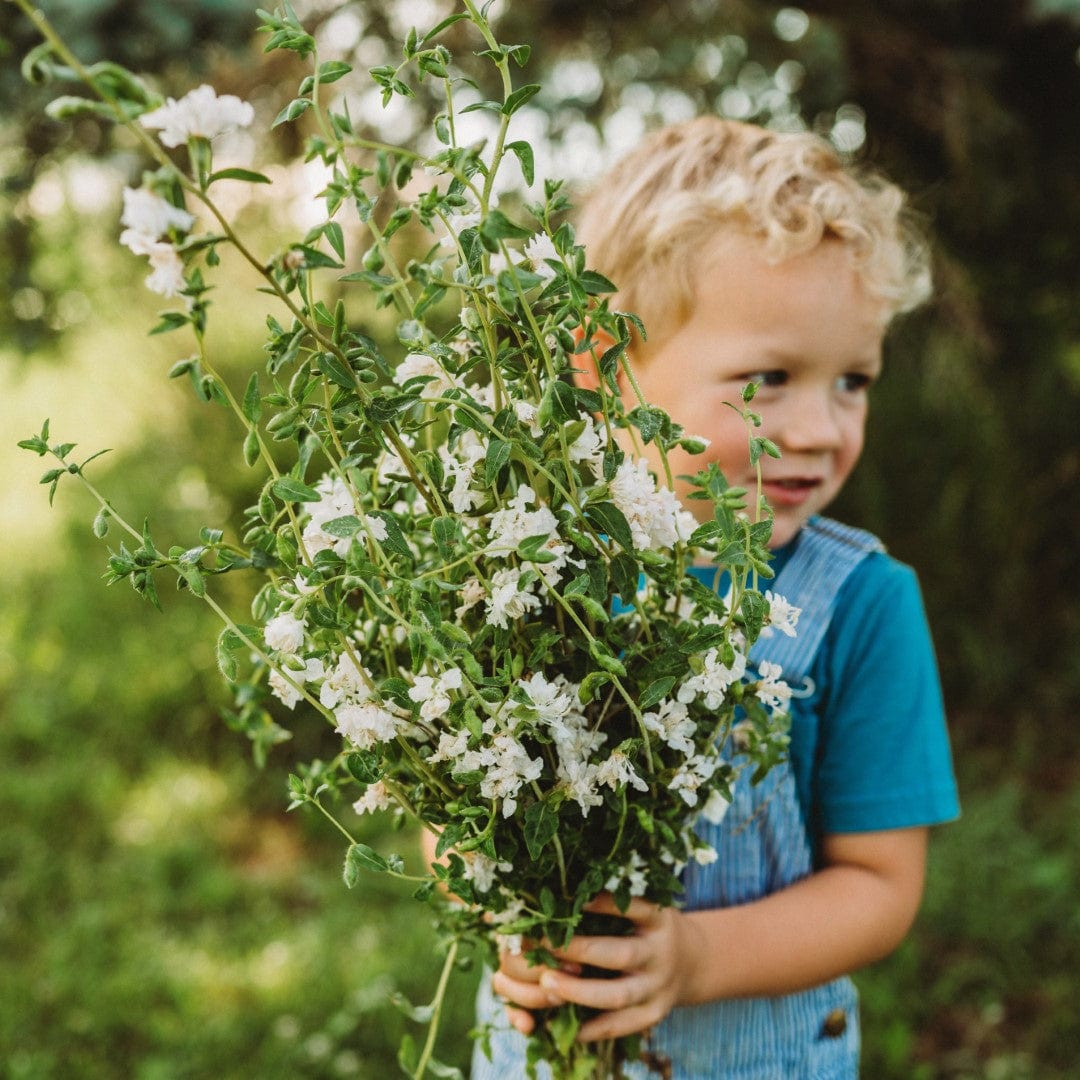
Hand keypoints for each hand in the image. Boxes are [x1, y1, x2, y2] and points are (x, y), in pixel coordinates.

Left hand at [491, 893, 691, 1041]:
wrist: (693, 962)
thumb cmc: (649, 927)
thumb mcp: (644, 908)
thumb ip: (616, 903)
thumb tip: (561, 892)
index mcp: (659, 920)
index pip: (636, 908)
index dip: (605, 904)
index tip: (573, 899)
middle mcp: (660, 953)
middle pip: (621, 955)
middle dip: (580, 951)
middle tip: (544, 945)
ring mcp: (658, 987)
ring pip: (618, 995)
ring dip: (579, 992)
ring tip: (546, 985)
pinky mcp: (653, 1013)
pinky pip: (621, 1026)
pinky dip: (593, 1028)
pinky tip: (565, 1025)